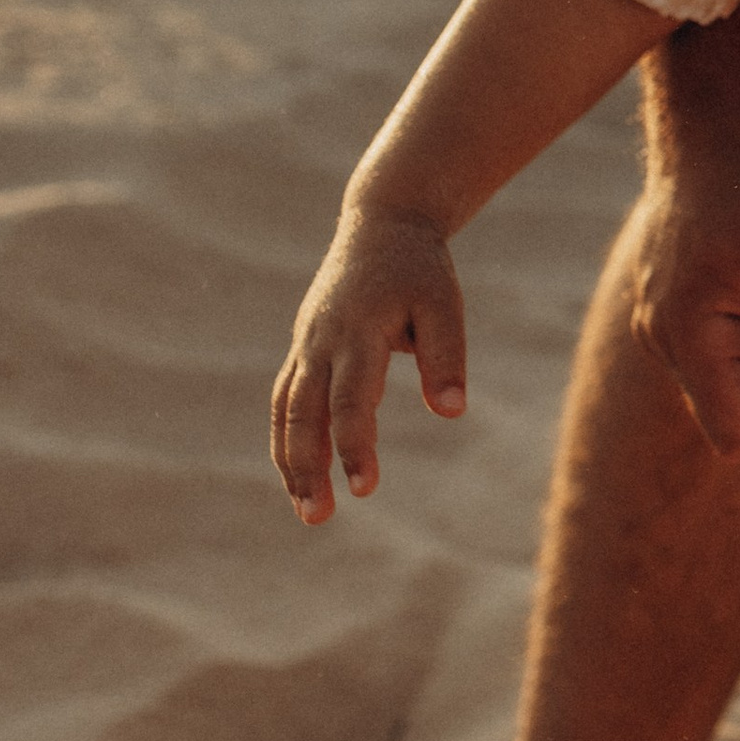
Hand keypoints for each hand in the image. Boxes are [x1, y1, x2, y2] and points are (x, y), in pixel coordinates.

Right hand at [272, 207, 467, 523]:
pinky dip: (287, 437)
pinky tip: (298, 473)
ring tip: (307, 511)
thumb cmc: (420, 267)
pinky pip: (286, 399)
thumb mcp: (444, 304)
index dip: (355, 446)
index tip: (365, 489)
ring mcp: (307, 344)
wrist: (382, 223)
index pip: (352, 401)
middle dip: (306, 468)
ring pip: (286, 410)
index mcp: (358, 332)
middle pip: (304, 413)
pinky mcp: (304, 347)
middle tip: (318, 517)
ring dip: (290, 461)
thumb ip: (447, 357)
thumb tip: (453, 412)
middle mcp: (323, 341)